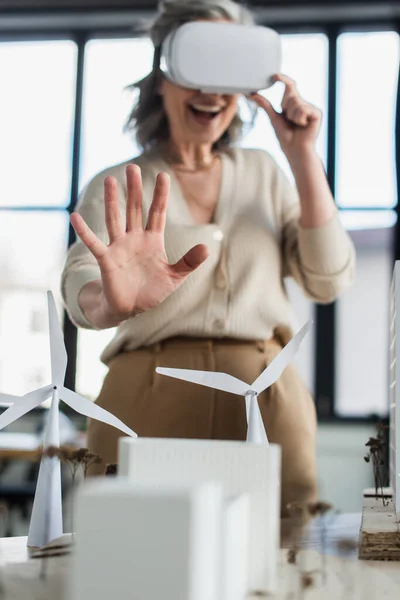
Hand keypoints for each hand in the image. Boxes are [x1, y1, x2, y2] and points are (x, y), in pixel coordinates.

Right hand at [70, 165, 208, 323]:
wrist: (131, 308)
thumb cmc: (152, 291)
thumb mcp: (174, 277)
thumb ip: (189, 262)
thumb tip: (207, 248)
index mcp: (152, 240)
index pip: (157, 213)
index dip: (160, 195)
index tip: (164, 175)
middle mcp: (135, 239)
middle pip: (135, 209)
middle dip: (134, 189)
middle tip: (132, 167)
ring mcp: (119, 247)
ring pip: (115, 219)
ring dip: (112, 201)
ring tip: (110, 180)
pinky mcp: (106, 259)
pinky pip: (93, 243)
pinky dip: (84, 231)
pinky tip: (75, 217)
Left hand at [249, 74, 321, 157]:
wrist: (295, 150)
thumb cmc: (286, 137)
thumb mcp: (273, 118)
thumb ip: (265, 104)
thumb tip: (251, 94)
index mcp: (294, 103)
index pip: (289, 86)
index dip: (283, 79)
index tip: (274, 75)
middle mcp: (303, 103)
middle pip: (291, 95)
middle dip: (286, 108)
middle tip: (289, 121)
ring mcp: (311, 108)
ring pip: (296, 103)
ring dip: (292, 116)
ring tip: (296, 125)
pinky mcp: (317, 113)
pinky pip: (303, 109)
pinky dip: (299, 119)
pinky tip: (303, 126)